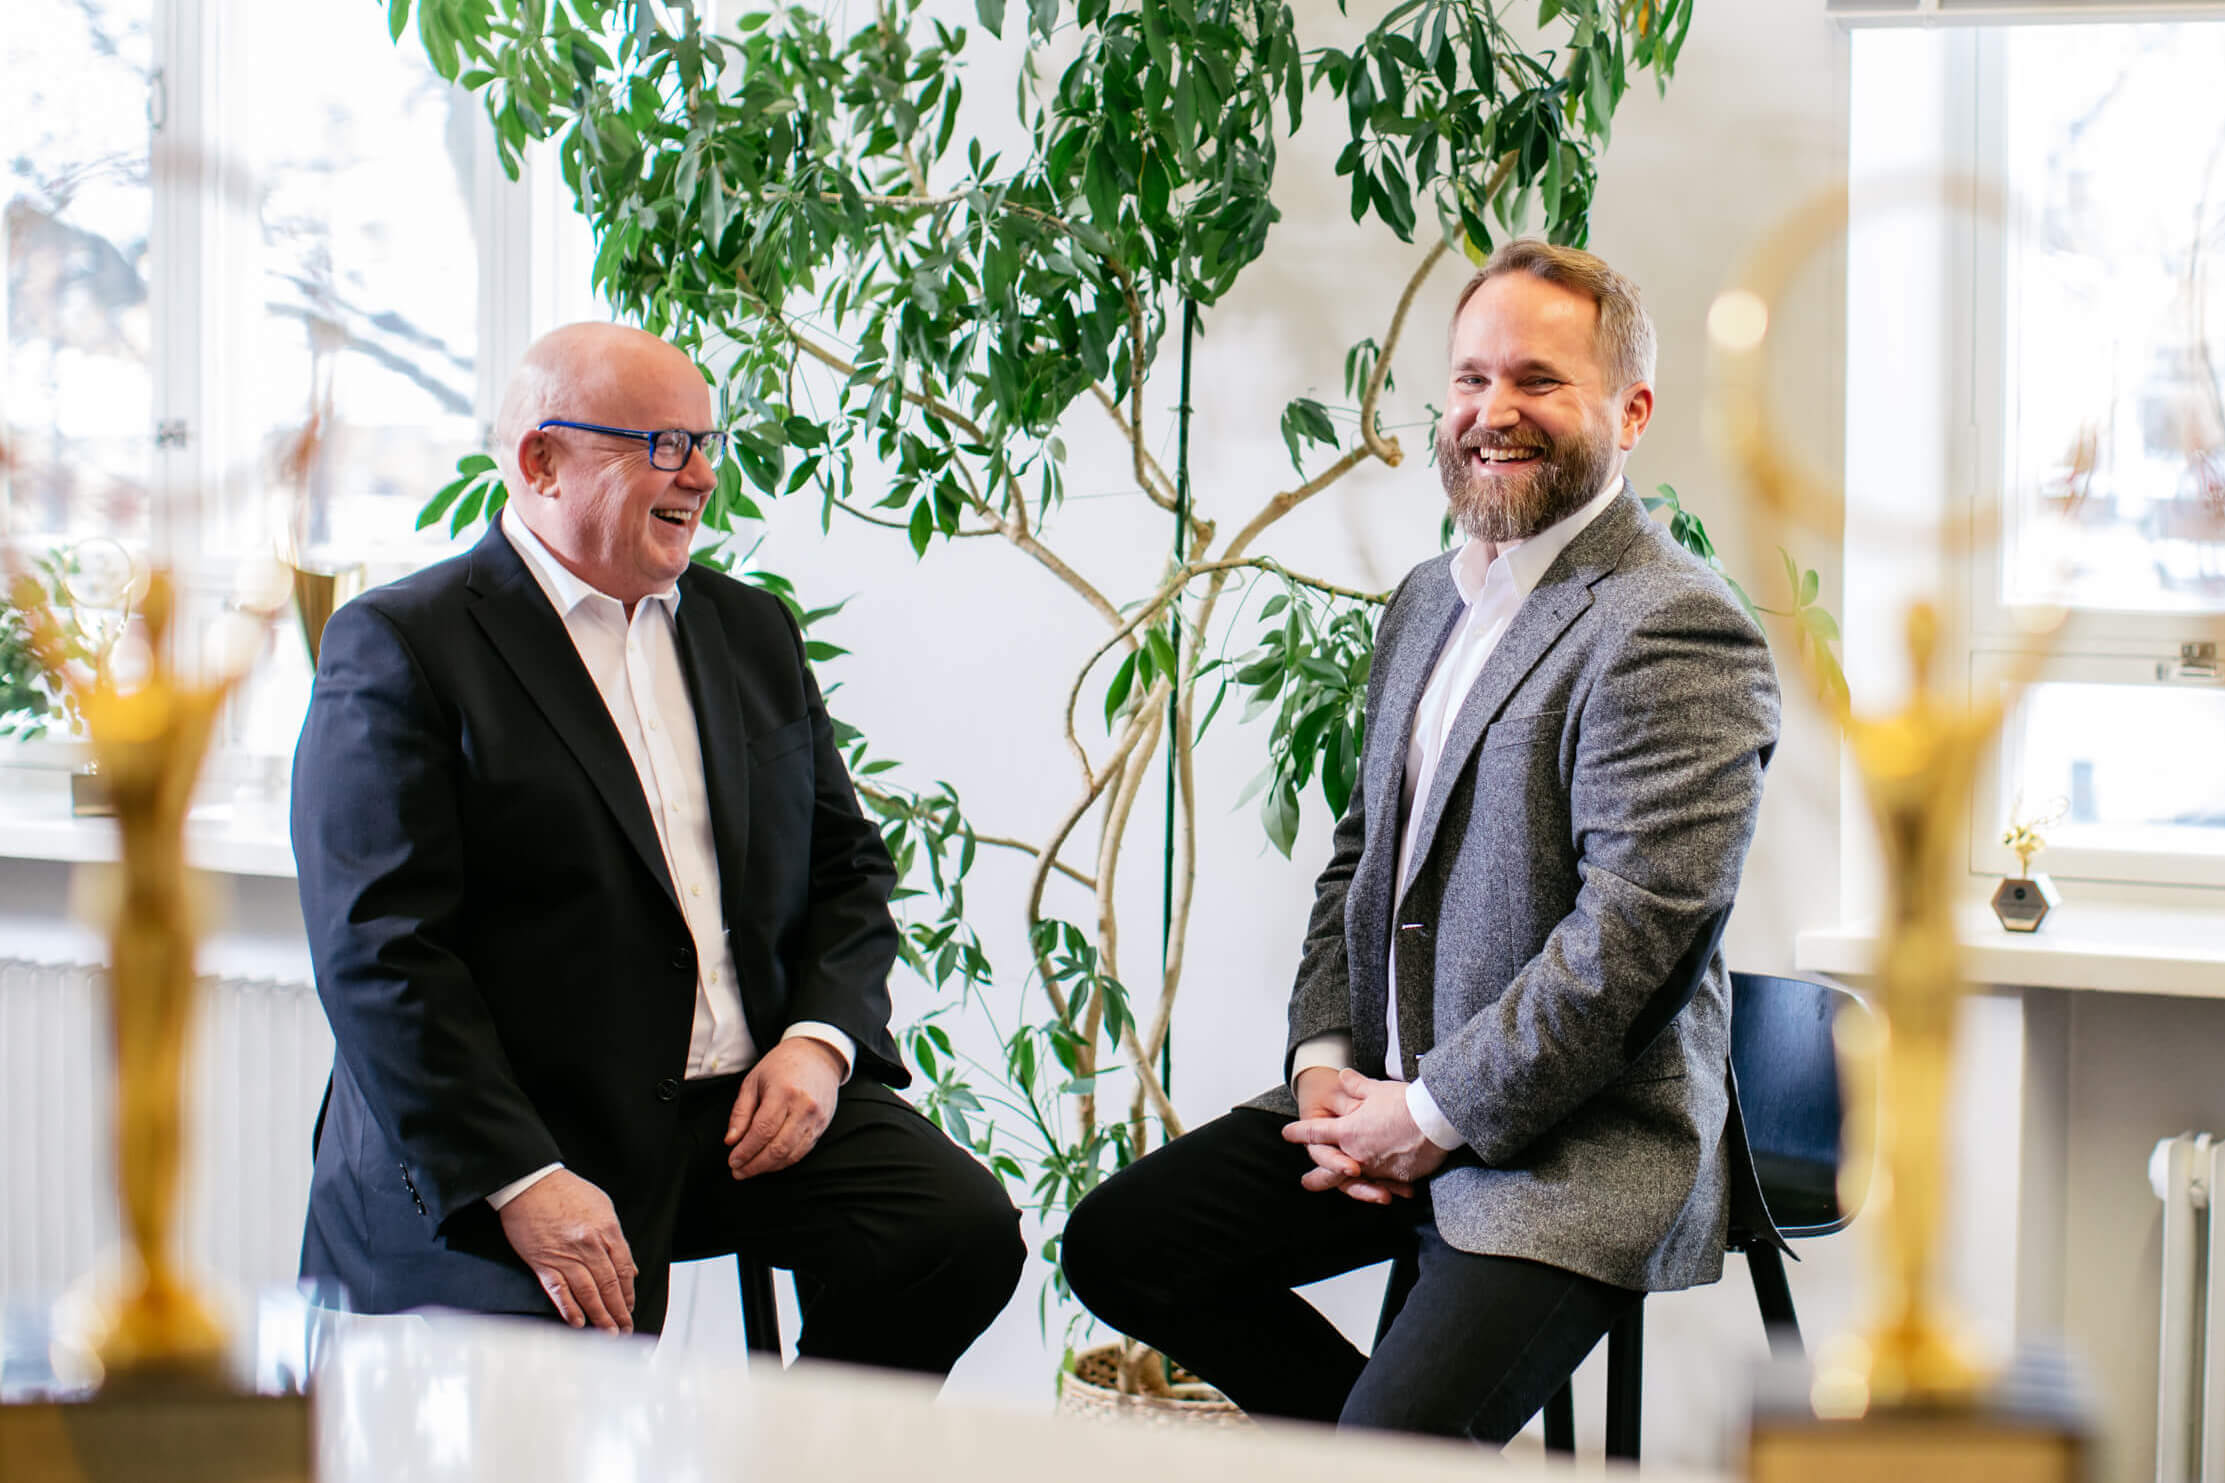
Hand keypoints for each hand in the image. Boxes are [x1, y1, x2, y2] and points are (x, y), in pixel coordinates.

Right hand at [496, 1170, 636, 1332]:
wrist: (531, 1184)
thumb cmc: (565, 1191)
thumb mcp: (602, 1206)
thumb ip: (616, 1237)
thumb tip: (630, 1266)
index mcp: (607, 1230)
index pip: (624, 1269)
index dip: (628, 1293)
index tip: (630, 1307)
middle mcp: (589, 1245)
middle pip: (609, 1285)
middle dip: (619, 1311)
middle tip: (625, 1329)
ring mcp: (566, 1255)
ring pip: (588, 1292)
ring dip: (599, 1316)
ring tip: (608, 1332)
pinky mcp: (543, 1263)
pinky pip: (559, 1291)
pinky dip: (569, 1309)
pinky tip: (578, 1322)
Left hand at [725, 1037, 844, 1178]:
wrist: (817, 1055)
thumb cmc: (782, 1065)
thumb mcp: (753, 1081)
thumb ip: (741, 1112)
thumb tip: (731, 1140)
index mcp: (784, 1092)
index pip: (762, 1131)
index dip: (746, 1150)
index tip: (733, 1161)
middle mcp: (804, 1106)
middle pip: (778, 1147)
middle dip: (755, 1165)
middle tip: (738, 1171)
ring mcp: (816, 1118)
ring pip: (791, 1154)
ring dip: (769, 1167)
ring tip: (751, 1169)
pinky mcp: (823, 1125)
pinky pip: (803, 1151)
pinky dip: (785, 1161)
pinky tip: (770, 1162)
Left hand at [1283, 1069, 1450, 1194]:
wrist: (1435, 1120)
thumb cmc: (1405, 1102)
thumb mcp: (1377, 1089)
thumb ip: (1356, 1085)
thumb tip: (1344, 1075)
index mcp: (1347, 1131)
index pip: (1316, 1132)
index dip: (1299, 1132)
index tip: (1288, 1133)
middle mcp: (1357, 1153)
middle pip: (1329, 1169)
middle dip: (1316, 1177)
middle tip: (1306, 1182)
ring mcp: (1377, 1168)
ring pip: (1357, 1180)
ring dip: (1349, 1185)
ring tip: (1346, 1190)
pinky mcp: (1398, 1177)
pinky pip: (1385, 1183)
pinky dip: (1382, 1184)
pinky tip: (1382, 1189)